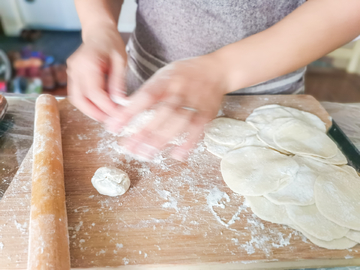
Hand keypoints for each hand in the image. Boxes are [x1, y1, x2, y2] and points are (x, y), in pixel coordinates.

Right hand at [67, 24, 126, 121]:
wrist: (98, 32)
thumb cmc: (112, 44)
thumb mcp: (121, 61)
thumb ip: (118, 82)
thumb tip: (120, 103)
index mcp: (88, 62)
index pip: (94, 92)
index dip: (106, 107)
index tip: (118, 115)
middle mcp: (75, 68)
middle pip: (80, 99)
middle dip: (95, 113)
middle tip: (110, 121)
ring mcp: (71, 72)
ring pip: (76, 99)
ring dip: (90, 111)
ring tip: (106, 116)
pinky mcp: (72, 76)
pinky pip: (77, 94)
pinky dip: (87, 104)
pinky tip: (100, 108)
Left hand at [107, 55, 228, 160]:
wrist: (217, 70)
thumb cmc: (185, 74)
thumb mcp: (164, 74)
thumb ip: (148, 91)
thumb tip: (125, 109)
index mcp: (166, 80)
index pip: (144, 97)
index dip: (128, 113)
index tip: (113, 127)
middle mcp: (180, 92)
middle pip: (160, 114)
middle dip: (143, 132)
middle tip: (127, 147)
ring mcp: (194, 104)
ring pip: (177, 124)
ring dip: (161, 141)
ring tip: (145, 154)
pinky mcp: (206, 114)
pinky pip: (197, 131)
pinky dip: (188, 144)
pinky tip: (176, 155)